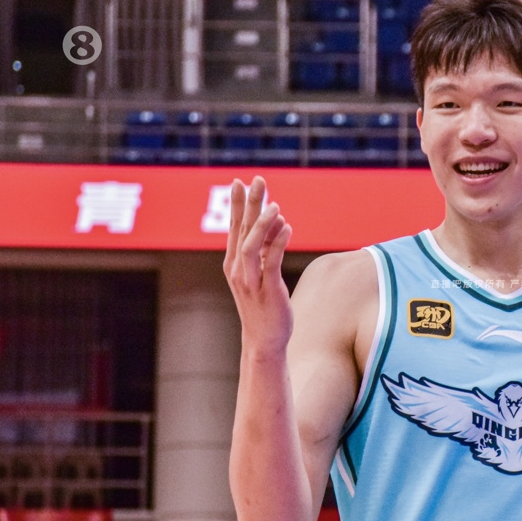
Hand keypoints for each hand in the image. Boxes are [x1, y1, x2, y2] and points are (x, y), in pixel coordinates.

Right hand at [223, 176, 293, 356]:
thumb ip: (267, 249)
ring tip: (275, 205)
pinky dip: (278, 243)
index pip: (234, 228)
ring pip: (252, 245)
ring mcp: (251, 280)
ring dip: (262, 223)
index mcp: (235, 263)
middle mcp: (238, 269)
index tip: (239, 182)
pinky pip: (271, 262)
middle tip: (256, 180)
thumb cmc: (264, 306)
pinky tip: (287, 227)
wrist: (264, 340)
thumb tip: (276, 222)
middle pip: (241, 230)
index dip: (237, 205)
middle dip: (248, 204)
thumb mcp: (263, 273)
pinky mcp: (267, 290)